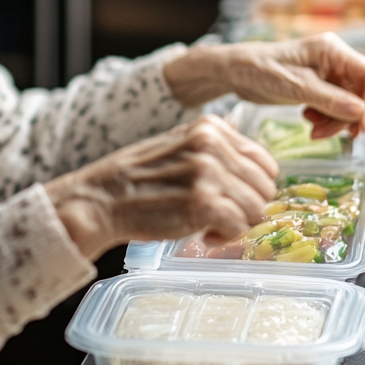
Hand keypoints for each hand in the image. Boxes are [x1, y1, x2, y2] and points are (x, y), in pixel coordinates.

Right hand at [45, 116, 277, 260]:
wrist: (100, 200)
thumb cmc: (137, 179)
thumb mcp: (177, 144)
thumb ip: (214, 149)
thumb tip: (256, 168)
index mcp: (209, 127)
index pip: (263, 162)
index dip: (251, 186)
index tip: (230, 197)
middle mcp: (212, 144)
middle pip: (264, 188)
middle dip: (246, 207)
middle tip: (217, 214)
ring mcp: (208, 173)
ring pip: (256, 209)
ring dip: (236, 223)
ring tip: (207, 223)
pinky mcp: (203, 203)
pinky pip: (239, 227)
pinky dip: (224, 237)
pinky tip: (201, 233)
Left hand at [163, 33, 364, 137]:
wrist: (235, 73)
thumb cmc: (260, 70)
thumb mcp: (296, 87)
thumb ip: (329, 100)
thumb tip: (360, 113)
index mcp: (332, 50)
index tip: (359, 124)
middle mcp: (333, 60)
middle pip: (360, 92)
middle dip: (347, 116)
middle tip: (327, 134)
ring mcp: (326, 74)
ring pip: (347, 103)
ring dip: (335, 121)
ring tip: (314, 130)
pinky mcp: (316, 87)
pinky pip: (333, 106)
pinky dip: (325, 118)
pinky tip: (308, 120)